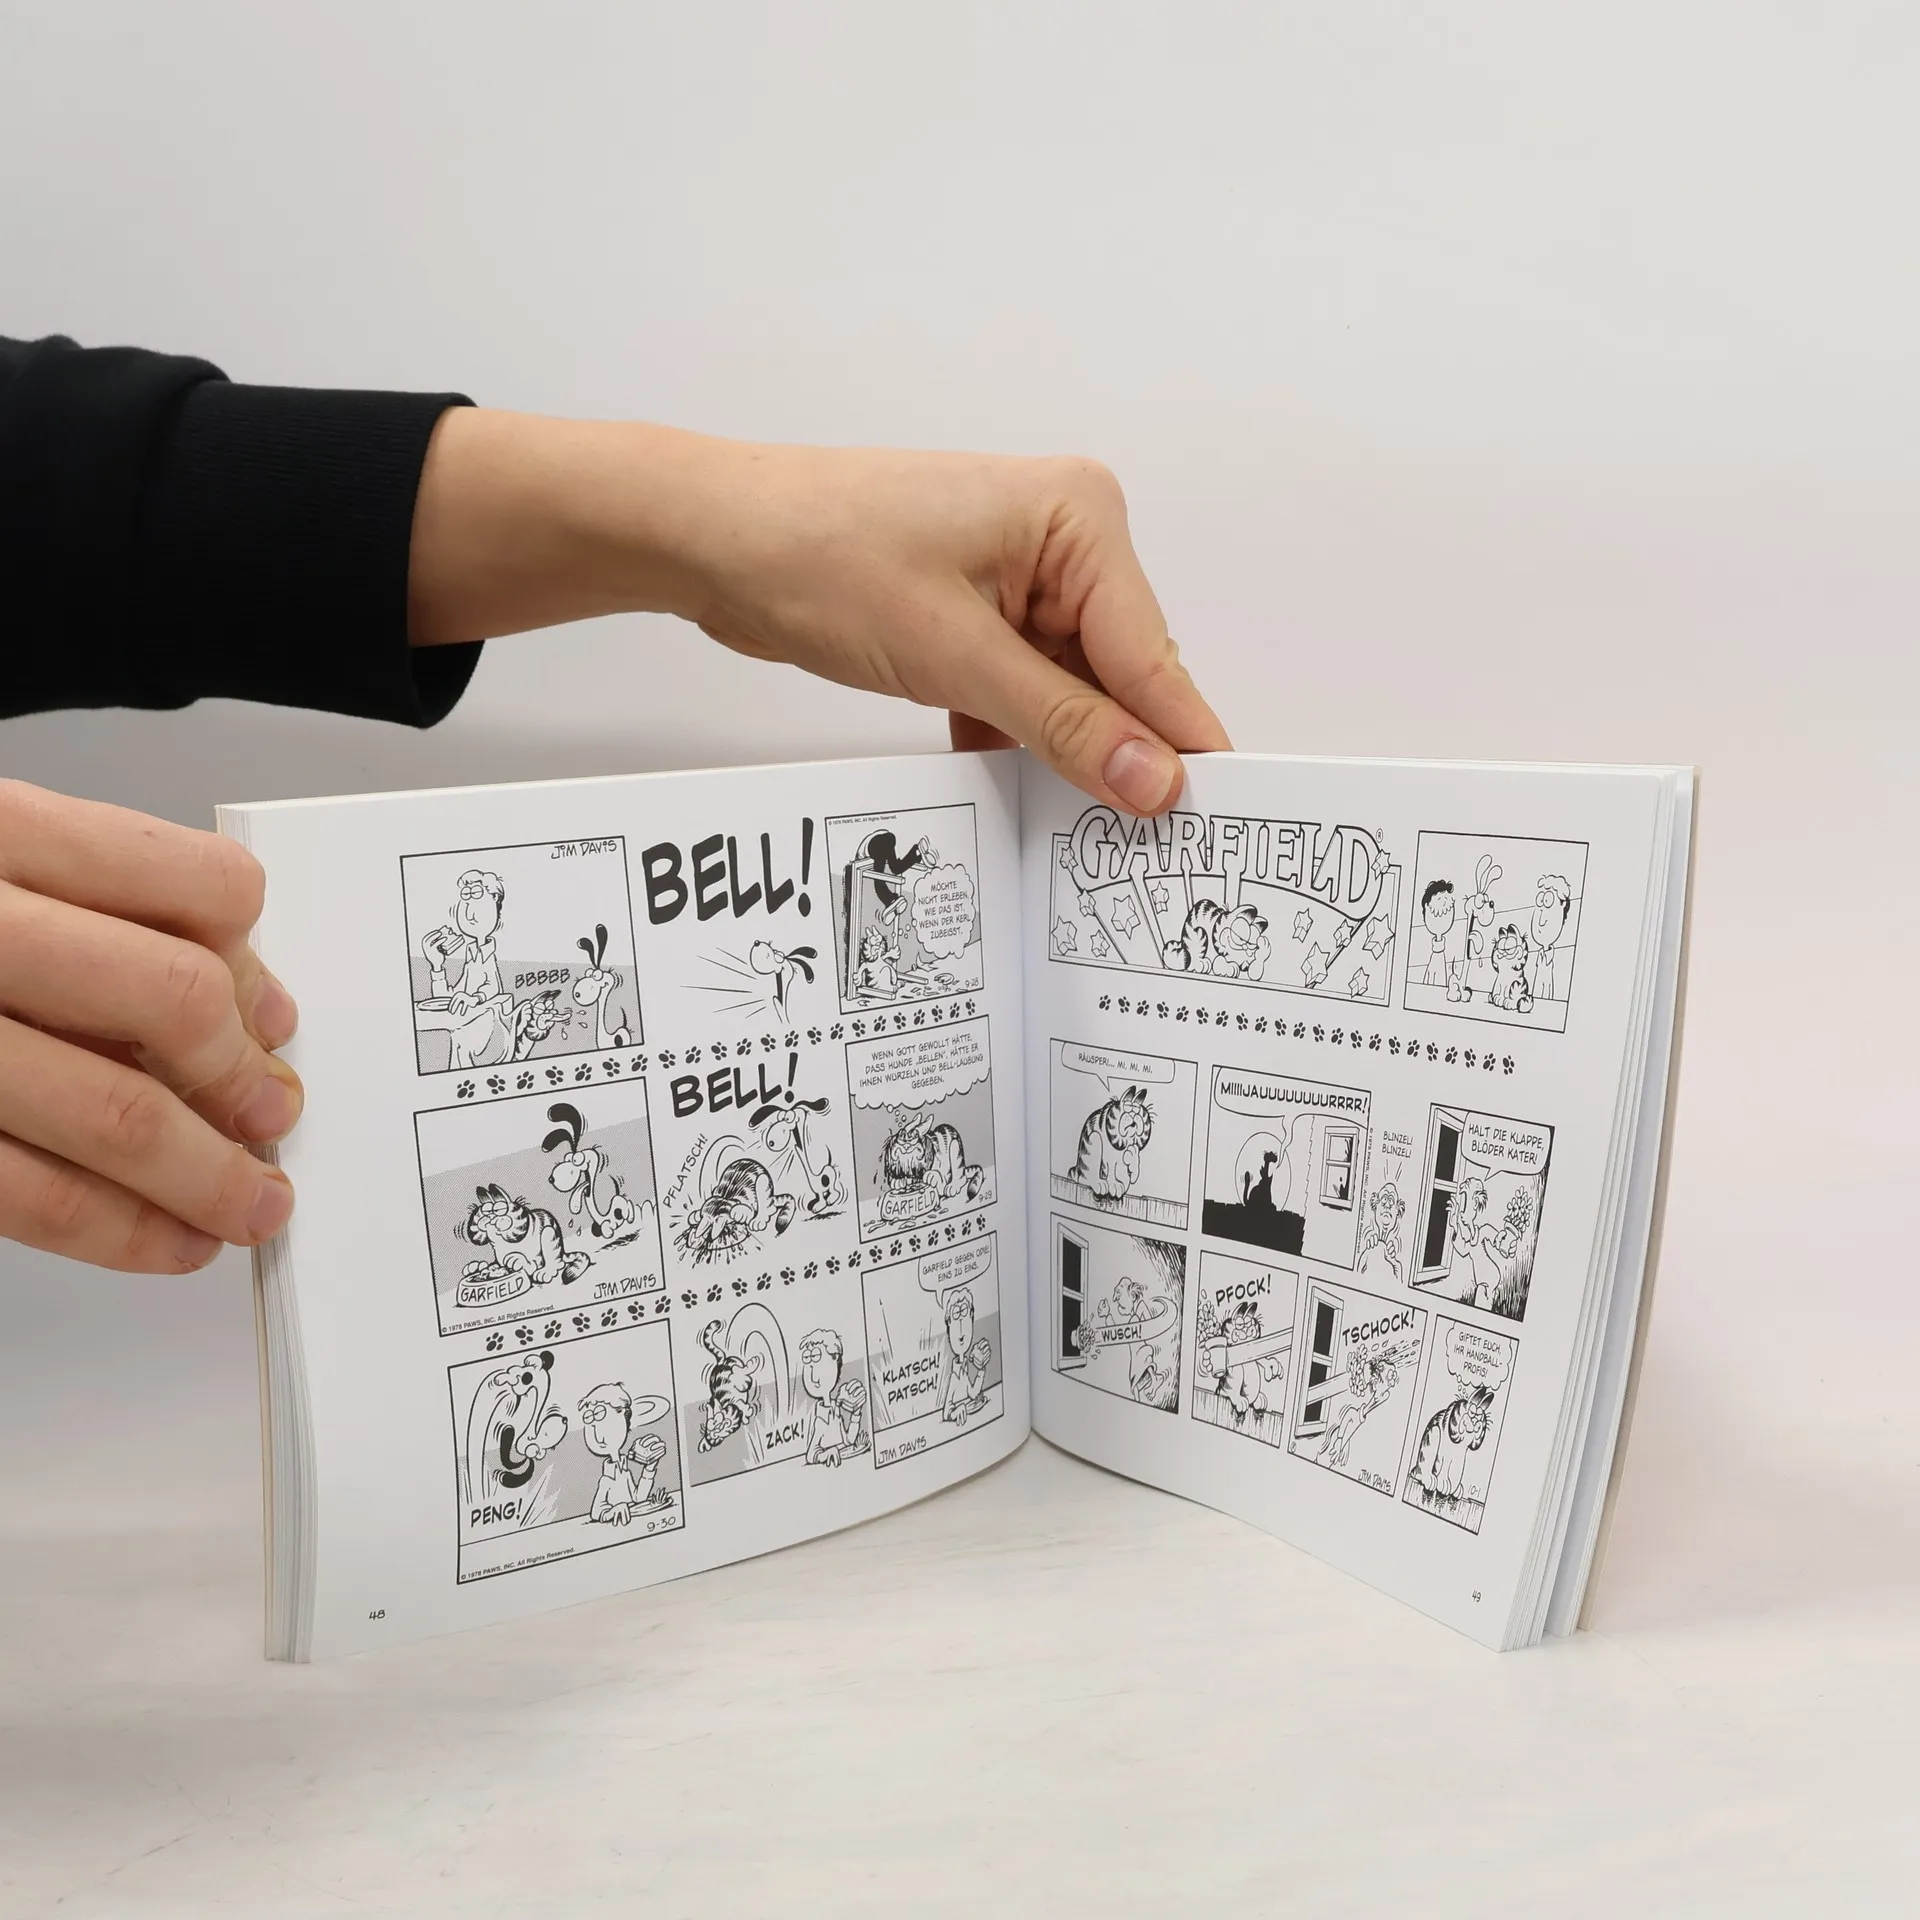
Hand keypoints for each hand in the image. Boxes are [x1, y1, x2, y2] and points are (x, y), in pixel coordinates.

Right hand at [0, 780, 299, 1272]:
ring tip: (250, 1204)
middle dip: (242, 1077)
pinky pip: (25, 1194)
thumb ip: (102, 904)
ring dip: (206, 1175)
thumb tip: (250, 999)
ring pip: (109, 1112)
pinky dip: (119, 1229)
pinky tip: (168, 1240)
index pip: (198, 885)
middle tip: (273, 1117)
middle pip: (169, 999)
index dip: (256, 963)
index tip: (272, 1016)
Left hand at [409, 415, 1231, 815]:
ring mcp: (1020, 575)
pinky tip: (1007, 787)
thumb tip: (1151, 780)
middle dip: (1114, 753)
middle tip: (1135, 849)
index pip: (1152, 653)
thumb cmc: (821, 556)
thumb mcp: (955, 655)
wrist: (714, 538)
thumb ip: (1062, 724)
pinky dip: (1013, 737)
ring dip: (1057, 751)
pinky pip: (1023, 689)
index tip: (1213, 820)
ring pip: (1069, 691)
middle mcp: (1064, 539)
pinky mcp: (978, 610)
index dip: (1176, 743)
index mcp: (1079, 519)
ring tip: (1073, 832)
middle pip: (1119, 674)